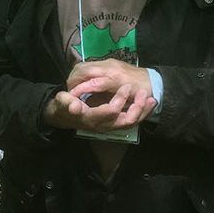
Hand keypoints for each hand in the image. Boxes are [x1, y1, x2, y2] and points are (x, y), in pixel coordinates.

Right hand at [43, 59, 157, 131]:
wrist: (65, 117)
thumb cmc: (64, 107)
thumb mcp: (62, 103)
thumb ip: (66, 103)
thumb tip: (73, 105)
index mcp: (91, 118)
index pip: (110, 112)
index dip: (119, 100)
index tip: (126, 86)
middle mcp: (102, 125)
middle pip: (125, 121)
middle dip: (137, 107)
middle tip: (144, 92)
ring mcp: (109, 126)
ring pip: (130, 122)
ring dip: (142, 111)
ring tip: (152, 99)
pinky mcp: (113, 124)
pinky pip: (131, 121)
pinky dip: (141, 113)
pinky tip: (148, 103)